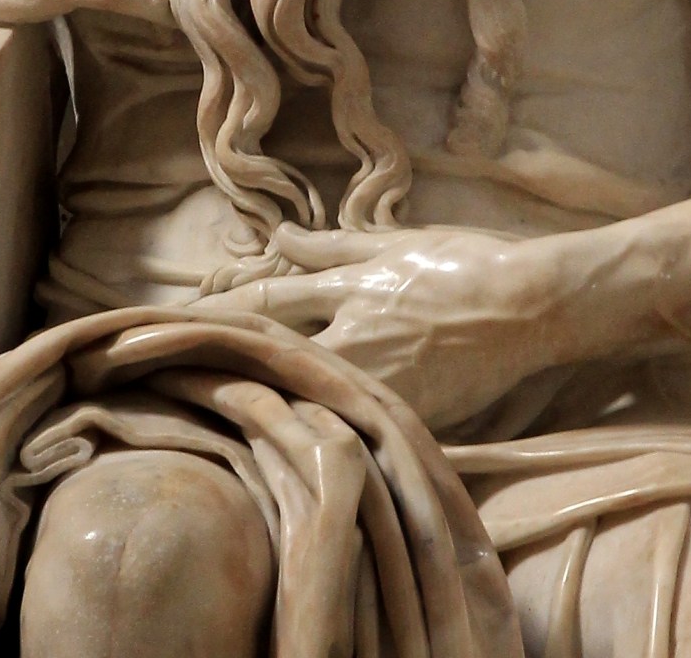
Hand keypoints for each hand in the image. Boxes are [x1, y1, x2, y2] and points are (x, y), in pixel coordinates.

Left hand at [192, 225, 574, 426]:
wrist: (531, 306)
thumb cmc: (469, 264)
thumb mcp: (397, 243)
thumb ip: (333, 248)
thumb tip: (278, 238)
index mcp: (348, 288)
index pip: (265, 297)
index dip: (216, 306)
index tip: (169, 319)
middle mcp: (353, 334)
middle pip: (268, 349)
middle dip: (214, 357)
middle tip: (159, 368)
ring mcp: (377, 377)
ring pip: (302, 394)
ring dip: (254, 401)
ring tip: (204, 414)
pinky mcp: (405, 412)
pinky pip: (351, 426)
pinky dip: (316, 433)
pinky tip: (283, 451)